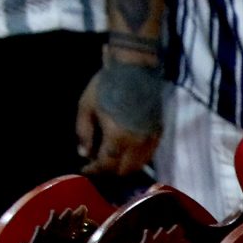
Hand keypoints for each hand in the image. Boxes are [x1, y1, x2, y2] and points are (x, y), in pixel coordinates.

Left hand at [76, 59, 162, 175]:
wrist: (134, 70)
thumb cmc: (105, 86)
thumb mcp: (86, 107)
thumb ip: (84, 132)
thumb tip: (83, 153)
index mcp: (118, 137)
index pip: (107, 165)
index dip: (94, 170)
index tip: (85, 170)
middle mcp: (137, 143)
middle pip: (125, 170)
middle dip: (109, 172)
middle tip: (97, 166)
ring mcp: (151, 139)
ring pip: (139, 165)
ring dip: (124, 168)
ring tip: (110, 162)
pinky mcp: (159, 133)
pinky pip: (148, 156)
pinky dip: (136, 160)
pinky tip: (125, 154)